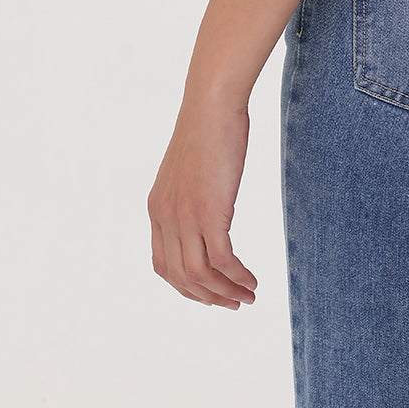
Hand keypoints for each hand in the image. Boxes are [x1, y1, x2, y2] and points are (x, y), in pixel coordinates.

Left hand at [148, 97, 258, 307]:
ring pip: (200, 276)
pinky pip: (222, 260)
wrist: (212, 104)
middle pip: (181, 278)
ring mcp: (185, 217)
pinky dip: (237, 276)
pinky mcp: (209, 212)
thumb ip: (190, 194)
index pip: (164, 265)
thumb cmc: (208, 126)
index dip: (186, 286)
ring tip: (246, 296)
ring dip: (224, 292)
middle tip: (232, 303)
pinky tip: (252, 280)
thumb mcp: (189, 168)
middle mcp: (165, 218)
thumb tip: (207, 207)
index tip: (210, 291)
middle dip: (207, 296)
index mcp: (157, 209)